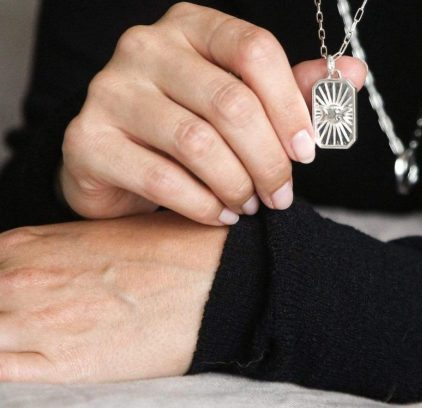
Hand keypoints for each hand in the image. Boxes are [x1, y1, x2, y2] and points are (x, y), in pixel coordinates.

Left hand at [0, 211, 226, 381]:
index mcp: (32, 243)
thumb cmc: (169, 250)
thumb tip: (38, 274)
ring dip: (4, 338)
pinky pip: (3, 376)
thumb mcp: (105, 233)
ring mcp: (38, 324)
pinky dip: (8, 369)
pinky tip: (32, 363)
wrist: (213, 277)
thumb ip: (55, 252)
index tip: (10, 302)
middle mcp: (23, 281)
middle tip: (30, 321)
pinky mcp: (64, 366)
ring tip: (36, 340)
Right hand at [59, 2, 366, 225]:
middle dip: (269, 159)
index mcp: (191, 24)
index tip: (308, 150)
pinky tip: (219, 213)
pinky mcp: (87, 138)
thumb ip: (294, 86)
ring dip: (238, 184)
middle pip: (231, 102)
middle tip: (282, 193)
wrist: (115, 153)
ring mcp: (110, 89)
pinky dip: (202, 204)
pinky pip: (162, 178)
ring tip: (250, 203)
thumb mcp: (243, 96)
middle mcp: (145, 46)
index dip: (291, 104)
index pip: (254, 48)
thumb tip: (355, 72)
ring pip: (198, 143)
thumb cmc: (191, 121)